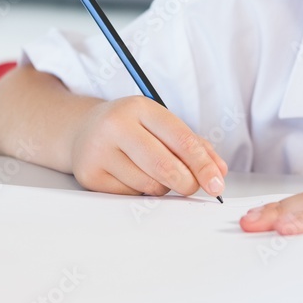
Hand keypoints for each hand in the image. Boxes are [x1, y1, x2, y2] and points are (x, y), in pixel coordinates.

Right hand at [70, 95, 227, 197]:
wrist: (84, 130)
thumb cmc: (131, 128)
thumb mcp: (161, 125)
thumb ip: (194, 145)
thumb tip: (218, 171)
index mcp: (140, 107)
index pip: (182, 140)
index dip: (204, 165)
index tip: (217, 183)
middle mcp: (116, 125)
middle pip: (165, 167)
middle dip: (187, 183)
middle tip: (191, 186)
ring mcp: (99, 150)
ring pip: (150, 185)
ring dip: (162, 187)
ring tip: (152, 171)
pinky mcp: (90, 175)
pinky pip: (131, 195)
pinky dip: (140, 192)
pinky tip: (131, 176)